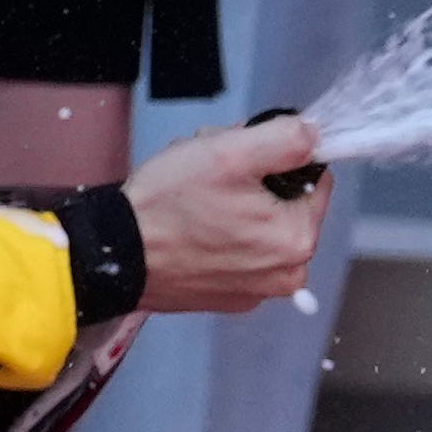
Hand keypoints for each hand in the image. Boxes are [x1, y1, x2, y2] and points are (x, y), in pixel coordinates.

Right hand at [124, 115, 328, 314]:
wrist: (116, 253)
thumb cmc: (168, 206)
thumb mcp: (230, 153)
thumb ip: (286, 140)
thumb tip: (315, 135)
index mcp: (297, 240)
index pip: (314, 179)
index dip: (278, 159)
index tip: (241, 160)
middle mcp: (287, 274)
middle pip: (286, 204)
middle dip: (255, 182)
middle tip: (212, 177)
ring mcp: (256, 290)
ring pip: (261, 225)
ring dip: (235, 205)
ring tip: (195, 199)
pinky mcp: (229, 296)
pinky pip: (239, 253)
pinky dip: (221, 235)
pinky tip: (191, 227)